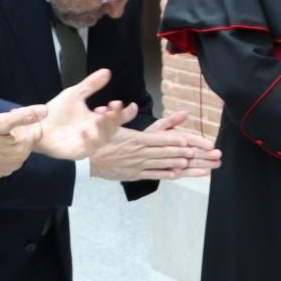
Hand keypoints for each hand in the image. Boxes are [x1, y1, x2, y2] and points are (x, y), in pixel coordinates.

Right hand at [0, 105, 47, 179]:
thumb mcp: (0, 122)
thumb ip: (24, 117)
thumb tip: (44, 111)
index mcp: (22, 149)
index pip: (37, 132)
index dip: (27, 120)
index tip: (13, 112)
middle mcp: (19, 162)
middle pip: (27, 141)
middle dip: (20, 130)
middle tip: (4, 121)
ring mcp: (7, 170)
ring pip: (16, 151)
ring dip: (11, 141)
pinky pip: (6, 160)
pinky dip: (3, 151)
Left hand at [32, 69, 137, 160]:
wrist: (37, 125)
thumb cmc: (56, 112)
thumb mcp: (75, 94)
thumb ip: (91, 85)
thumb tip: (107, 71)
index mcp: (97, 119)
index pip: (117, 117)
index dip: (126, 113)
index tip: (131, 104)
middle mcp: (96, 132)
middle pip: (114, 127)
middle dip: (116, 116)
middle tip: (114, 105)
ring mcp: (88, 143)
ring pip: (104, 137)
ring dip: (105, 126)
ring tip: (99, 116)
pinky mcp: (78, 151)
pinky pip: (88, 147)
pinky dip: (89, 139)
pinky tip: (85, 129)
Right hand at [88, 112, 221, 181]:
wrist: (84, 161)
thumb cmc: (97, 140)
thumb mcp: (108, 123)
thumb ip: (121, 114)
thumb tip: (130, 106)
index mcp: (134, 139)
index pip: (158, 140)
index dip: (174, 141)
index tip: (188, 141)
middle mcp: (137, 153)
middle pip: (163, 152)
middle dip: (181, 152)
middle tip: (196, 153)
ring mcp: (136, 165)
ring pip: (160, 164)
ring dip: (176, 162)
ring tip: (190, 162)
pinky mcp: (132, 174)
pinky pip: (151, 174)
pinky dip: (163, 174)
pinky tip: (175, 174)